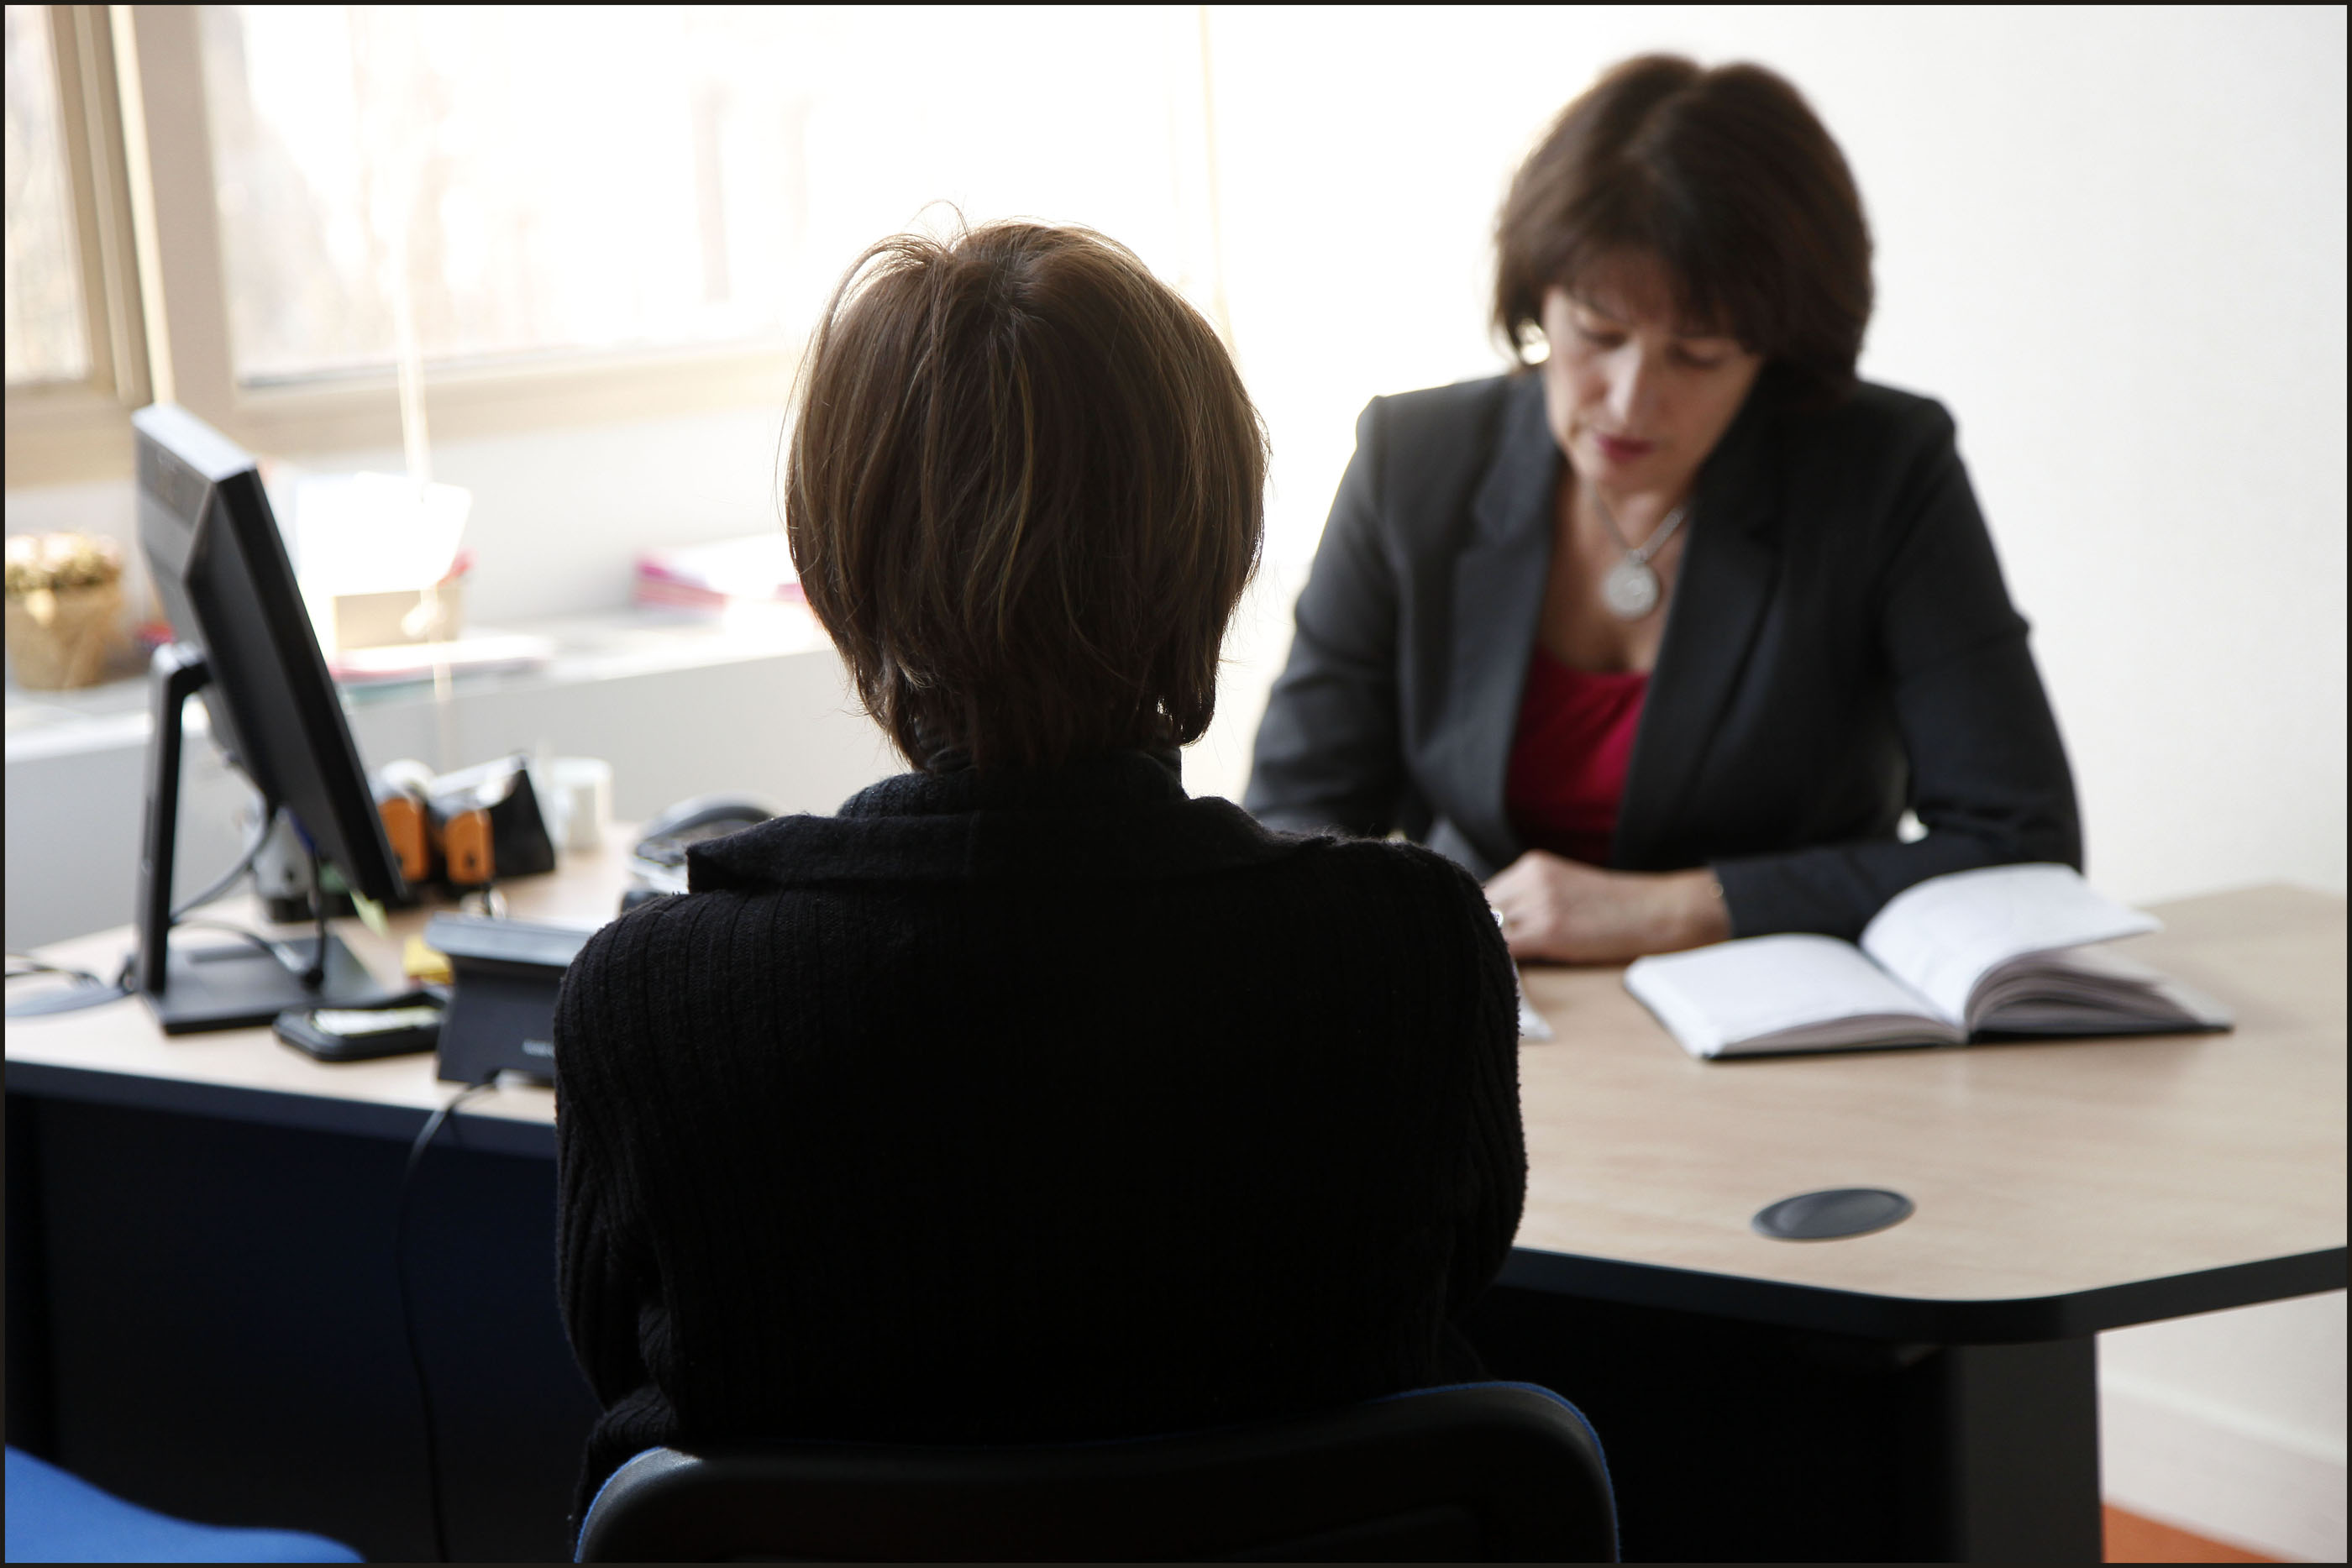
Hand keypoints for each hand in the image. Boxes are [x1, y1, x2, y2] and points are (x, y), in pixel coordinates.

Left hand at [1485, 851, 1729, 963]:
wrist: (1658, 910)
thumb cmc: (1616, 908)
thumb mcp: (1566, 888)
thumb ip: (1529, 898)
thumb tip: (1492, 928)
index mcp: (1532, 865)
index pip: (1483, 892)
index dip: (1476, 918)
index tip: (1472, 938)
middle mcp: (1530, 877)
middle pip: (1480, 908)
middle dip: (1477, 933)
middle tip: (1477, 957)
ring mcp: (1538, 903)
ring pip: (1490, 929)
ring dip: (1487, 949)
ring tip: (1489, 968)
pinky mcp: (1549, 931)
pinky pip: (1506, 949)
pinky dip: (1499, 962)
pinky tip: (1502, 975)